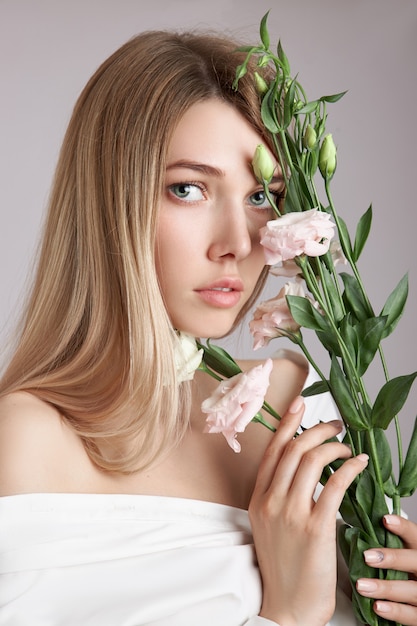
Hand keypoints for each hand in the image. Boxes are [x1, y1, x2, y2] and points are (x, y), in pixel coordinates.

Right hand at [249, 395, 367, 625]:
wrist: (287, 606)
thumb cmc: (282, 565)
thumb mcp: (267, 524)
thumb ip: (277, 495)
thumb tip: (299, 466)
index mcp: (258, 498)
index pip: (273, 451)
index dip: (287, 423)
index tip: (299, 403)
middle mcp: (271, 501)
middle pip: (294, 449)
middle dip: (317, 429)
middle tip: (336, 425)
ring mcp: (291, 513)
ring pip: (312, 461)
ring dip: (334, 446)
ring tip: (348, 447)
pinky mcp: (315, 528)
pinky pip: (334, 485)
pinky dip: (349, 468)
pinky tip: (359, 464)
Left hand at [356, 514, 416, 624]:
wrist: (414, 602)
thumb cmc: (402, 575)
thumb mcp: (399, 558)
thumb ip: (387, 546)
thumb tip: (356, 527)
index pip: (414, 536)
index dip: (402, 527)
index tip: (385, 519)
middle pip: (414, 561)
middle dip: (392, 558)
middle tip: (367, 557)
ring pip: (411, 590)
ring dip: (385, 588)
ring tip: (361, 585)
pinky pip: (411, 615)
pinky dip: (394, 611)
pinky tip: (377, 606)